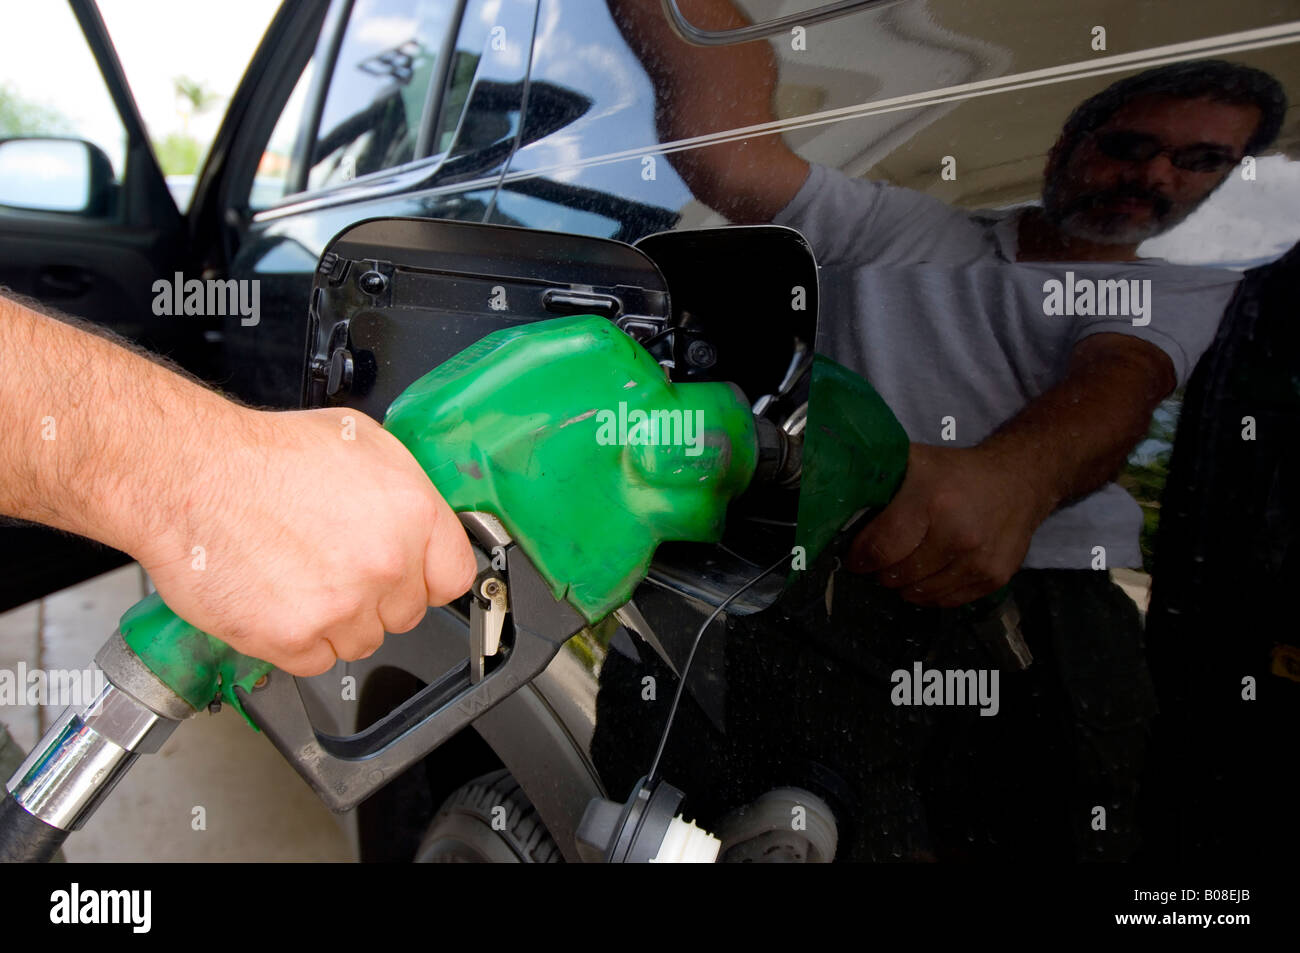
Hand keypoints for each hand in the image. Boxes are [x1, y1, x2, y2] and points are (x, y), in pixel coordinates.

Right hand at [133, 404, 476, 675]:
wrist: (186, 474)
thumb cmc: (262, 454)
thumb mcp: (362, 443)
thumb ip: (404, 493)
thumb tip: (420, 523)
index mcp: (412, 515)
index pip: (454, 577)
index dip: (426, 576)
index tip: (409, 576)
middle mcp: (385, 564)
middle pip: (406, 614)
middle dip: (377, 597)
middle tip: (335, 566)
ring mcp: (342, 607)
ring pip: (362, 641)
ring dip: (338, 622)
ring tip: (299, 578)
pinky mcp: (294, 639)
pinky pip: (316, 661)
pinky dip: (297, 641)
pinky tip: (277, 599)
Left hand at [845, 443, 1054, 607]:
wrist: (1018, 482)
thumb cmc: (957, 473)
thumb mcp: (914, 461)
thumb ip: (876, 477)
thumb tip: (834, 493)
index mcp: (932, 502)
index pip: (881, 548)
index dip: (861, 558)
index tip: (855, 558)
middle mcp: (957, 535)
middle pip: (897, 575)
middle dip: (880, 571)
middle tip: (879, 561)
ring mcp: (978, 560)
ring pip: (919, 593)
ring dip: (903, 585)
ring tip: (902, 567)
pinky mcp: (994, 577)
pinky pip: (946, 601)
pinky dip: (930, 593)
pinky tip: (926, 575)